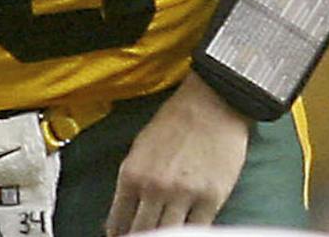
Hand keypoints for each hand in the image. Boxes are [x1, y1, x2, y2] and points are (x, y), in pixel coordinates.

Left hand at [104, 73, 250, 234]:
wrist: (210, 104)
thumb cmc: (175, 122)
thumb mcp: (140, 149)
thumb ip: (131, 182)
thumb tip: (123, 213)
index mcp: (132, 174)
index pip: (118, 223)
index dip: (119, 236)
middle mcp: (154, 187)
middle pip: (141, 233)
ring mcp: (184, 195)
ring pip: (168, 234)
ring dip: (163, 236)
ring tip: (163, 234)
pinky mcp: (211, 199)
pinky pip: (197, 230)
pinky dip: (190, 234)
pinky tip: (186, 233)